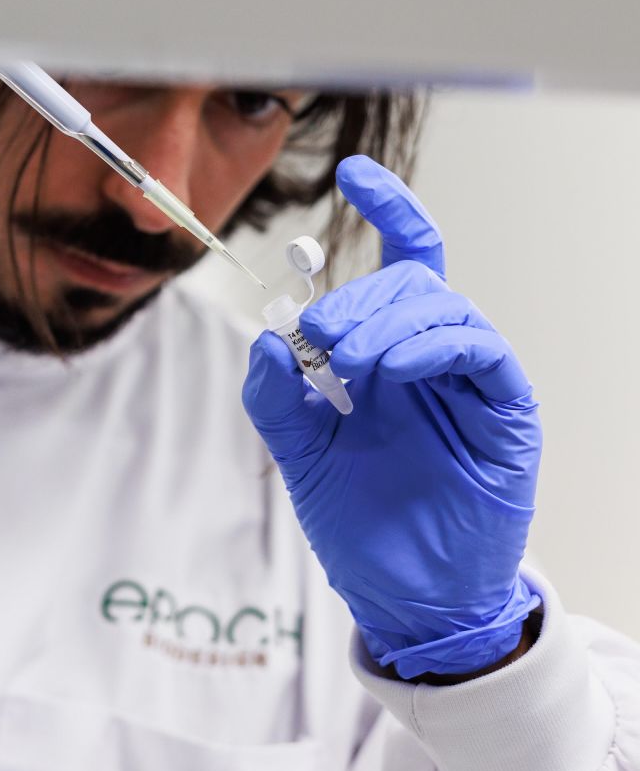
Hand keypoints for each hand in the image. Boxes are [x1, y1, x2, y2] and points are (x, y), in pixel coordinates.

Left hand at [242, 156, 540, 678]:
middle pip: (410, 282)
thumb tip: (265, 337)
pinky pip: (480, 349)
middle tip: (320, 336)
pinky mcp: (504, 411)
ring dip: (389, 319)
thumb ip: (276, 396)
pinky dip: (435, 343)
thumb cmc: (361, 526)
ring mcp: (469, 382)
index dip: (385, 211)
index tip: (351, 175)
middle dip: (360, 296)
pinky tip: (396, 367)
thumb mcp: (299, 455)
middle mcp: (429, 360)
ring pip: (443, 307)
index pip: (397, 267)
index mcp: (386, 357)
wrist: (406, 596)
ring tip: (348, 359)